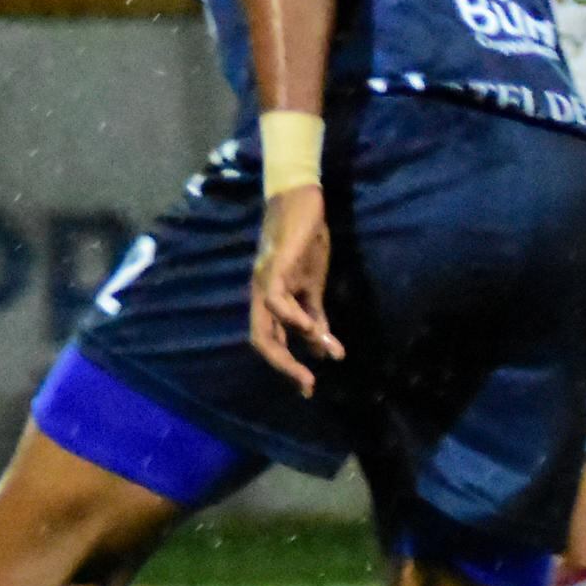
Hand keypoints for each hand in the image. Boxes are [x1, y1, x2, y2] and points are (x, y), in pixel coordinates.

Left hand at [248, 184, 340, 396]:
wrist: (302, 200)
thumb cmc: (306, 239)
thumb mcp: (314, 284)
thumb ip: (315, 316)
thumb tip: (325, 350)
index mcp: (269, 299)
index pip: (270, 339)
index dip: (286, 365)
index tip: (307, 386)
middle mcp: (260, 292)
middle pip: (261, 339)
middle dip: (284, 366)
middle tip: (307, 385)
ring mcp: (265, 280)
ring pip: (265, 325)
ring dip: (290, 349)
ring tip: (317, 362)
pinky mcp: (276, 265)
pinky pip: (277, 299)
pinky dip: (292, 317)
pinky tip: (311, 327)